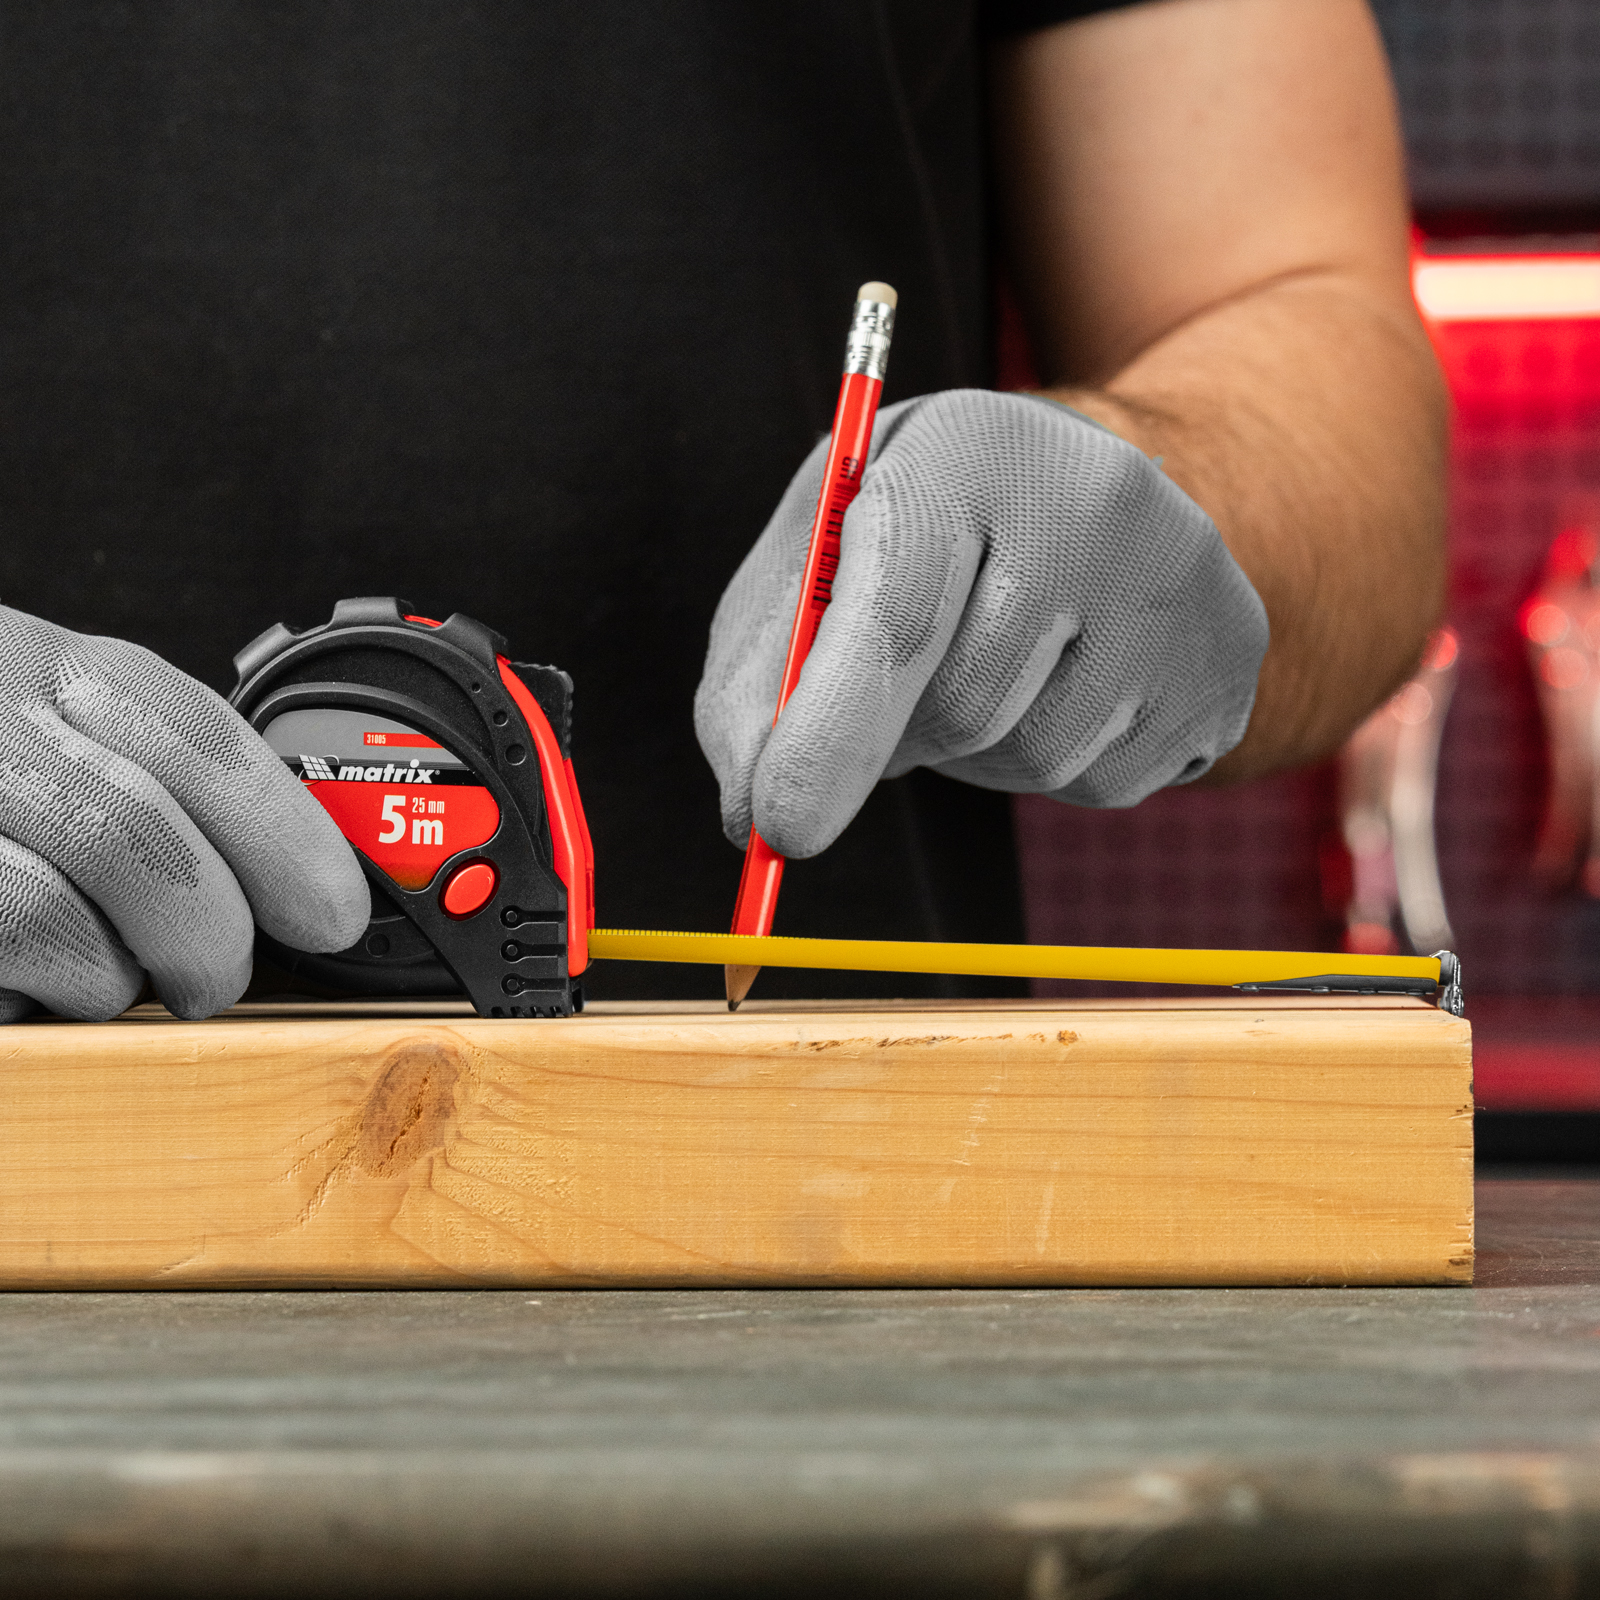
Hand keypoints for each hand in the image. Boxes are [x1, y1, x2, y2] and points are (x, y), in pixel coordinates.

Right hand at [0, 606, 369, 1020]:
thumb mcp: (58, 728)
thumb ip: (155, 774)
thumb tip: (299, 875)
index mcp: (47, 665)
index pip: (200, 738)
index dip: (286, 838)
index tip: (334, 912)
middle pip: (137, 834)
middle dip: (208, 931)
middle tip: (222, 974)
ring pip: (52, 910)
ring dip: (114, 976)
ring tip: (117, 981)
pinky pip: (0, 950)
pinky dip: (35, 988)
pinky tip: (31, 981)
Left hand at [696, 389, 1268, 857]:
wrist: (1094, 493)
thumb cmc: (927, 527)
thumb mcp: (820, 555)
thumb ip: (760, 676)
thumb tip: (755, 816)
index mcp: (967, 447)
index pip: (898, 612)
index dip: (829, 733)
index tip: (781, 826)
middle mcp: (1096, 498)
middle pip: (960, 706)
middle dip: (898, 736)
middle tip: (892, 690)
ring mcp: (1182, 582)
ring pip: (1034, 758)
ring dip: (976, 751)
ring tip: (988, 663)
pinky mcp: (1228, 662)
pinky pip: (1102, 784)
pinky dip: (1049, 764)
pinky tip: (1054, 684)